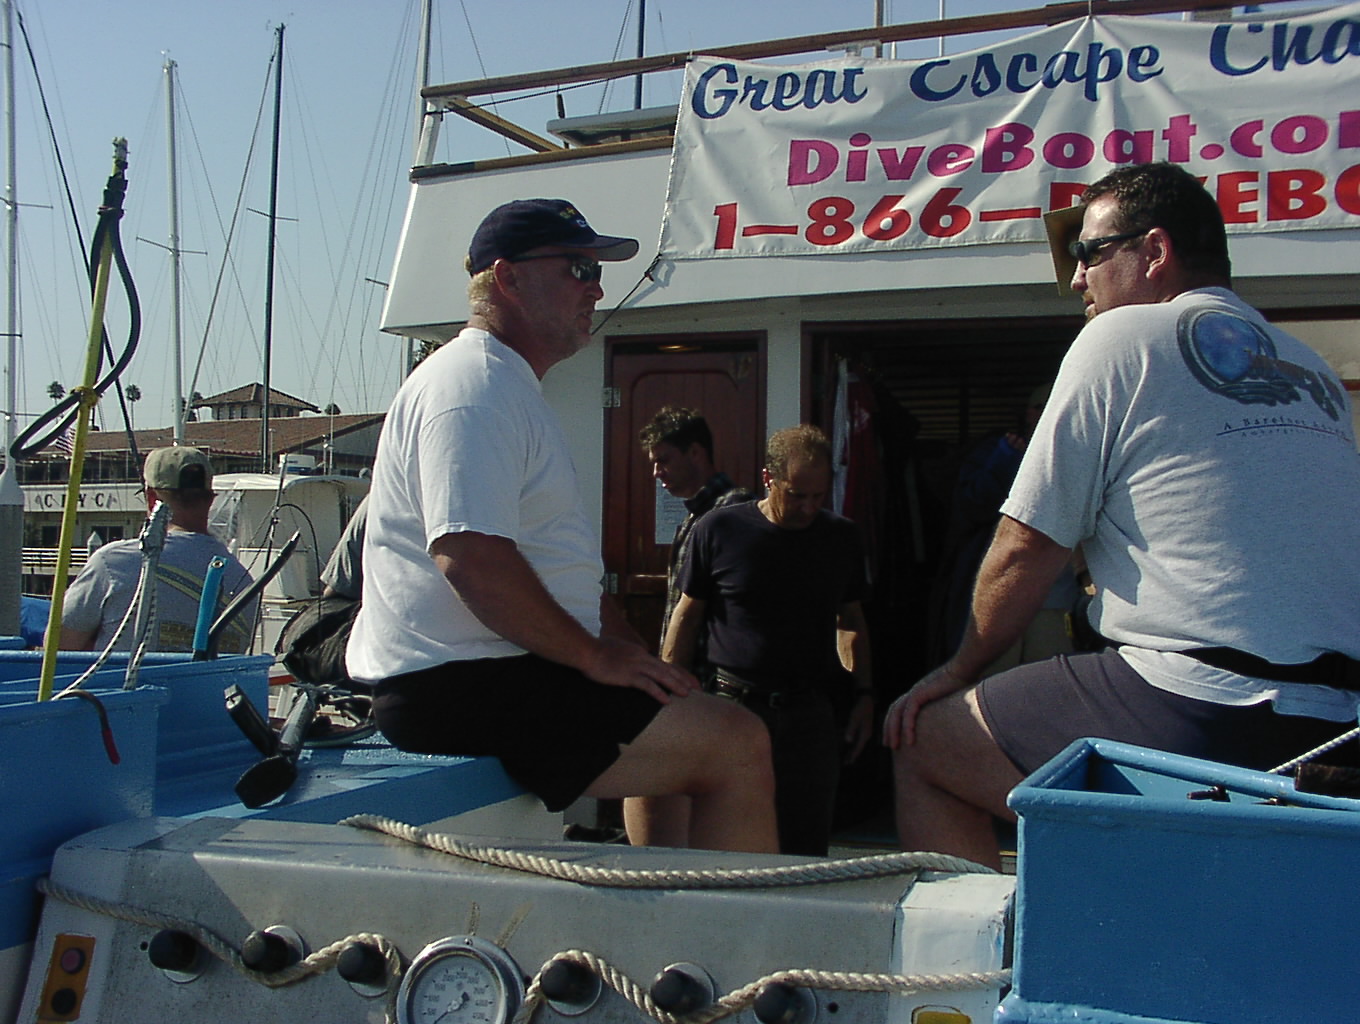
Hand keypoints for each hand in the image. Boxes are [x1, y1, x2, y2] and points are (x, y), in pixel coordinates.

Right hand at [581, 636, 698, 703]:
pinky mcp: (628, 675)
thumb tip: (626, 659)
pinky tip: (666, 701)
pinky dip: (658, 693)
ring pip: (661, 676)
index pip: (661, 663)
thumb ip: (624, 654)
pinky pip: (647, 685)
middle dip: (681, 679)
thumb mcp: (615, 649)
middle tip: (694, 688)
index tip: (685, 679)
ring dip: (675, 686)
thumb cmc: (596, 651)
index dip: (675, 672)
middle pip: (666, 668)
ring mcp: (635, 666)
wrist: (587, 651)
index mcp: (639, 652)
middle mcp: (641, 657)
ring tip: (686, 694)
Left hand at [843, 693, 873, 763]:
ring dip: (852, 750)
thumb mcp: (854, 718)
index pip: (858, 748)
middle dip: (852, 755)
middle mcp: (866, 734)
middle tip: (846, 764)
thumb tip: (848, 741)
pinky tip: (848, 745)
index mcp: (865, 734)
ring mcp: (865, 731)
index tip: (848, 763)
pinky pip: (857, 739)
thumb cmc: (860, 708)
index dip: (853, 755)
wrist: (866, 699)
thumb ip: (851, 730)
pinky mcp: (862, 728)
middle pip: (858, 747)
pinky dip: (852, 743)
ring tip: (846, 757)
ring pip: (857, 744)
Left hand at [882, 664, 971, 749]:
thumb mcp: (948, 700)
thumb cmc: (961, 685)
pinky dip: (907, 727)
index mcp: (918, 693)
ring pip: (897, 713)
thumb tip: (951, 726)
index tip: (892, 737)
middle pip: (894, 712)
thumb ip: (943, 710)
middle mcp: (913, 692)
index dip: (894, 723)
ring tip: (894, 746)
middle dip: (889, 729)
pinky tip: (910, 740)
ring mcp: (915, 692)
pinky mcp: (919, 693)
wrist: (963, 670)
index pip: (899, 709)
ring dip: (894, 730)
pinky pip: (909, 713)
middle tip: (888, 745)